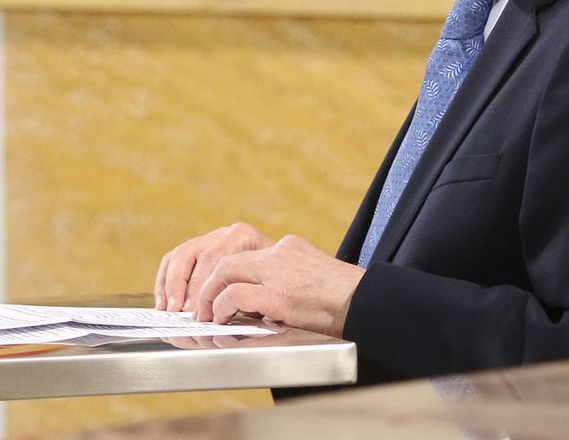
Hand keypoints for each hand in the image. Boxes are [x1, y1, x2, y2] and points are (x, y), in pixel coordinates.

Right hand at [155, 222, 272, 310]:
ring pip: (178, 256)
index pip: (214, 259)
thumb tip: (220, 313)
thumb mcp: (270, 291)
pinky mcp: (196, 251)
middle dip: (183, 286)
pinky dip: (164, 282)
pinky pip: (172, 260)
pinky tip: (163, 304)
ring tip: (169, 310)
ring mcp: (209, 240)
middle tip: (180, 312)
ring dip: (170, 285)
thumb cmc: (278, 287)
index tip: (197, 312)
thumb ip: (247, 299)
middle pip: (192, 254)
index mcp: (244, 237)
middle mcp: (224, 234)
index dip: (201, 287)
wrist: (286, 278)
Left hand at [192, 234, 364, 338]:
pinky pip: (237, 296)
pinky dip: (223, 307)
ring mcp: (278, 271)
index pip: (243, 254)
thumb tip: (262, 304)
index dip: (223, 274)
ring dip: (209, 295)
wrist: (368, 303)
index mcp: (287, 247)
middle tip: (199, 305)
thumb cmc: (345, 300)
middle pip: (227, 258)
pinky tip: (221, 320)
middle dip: (207, 282)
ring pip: (225, 271)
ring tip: (205, 315)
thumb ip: (286, 282)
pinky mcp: (279, 294)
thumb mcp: (311, 279)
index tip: (214, 291)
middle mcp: (279, 252)